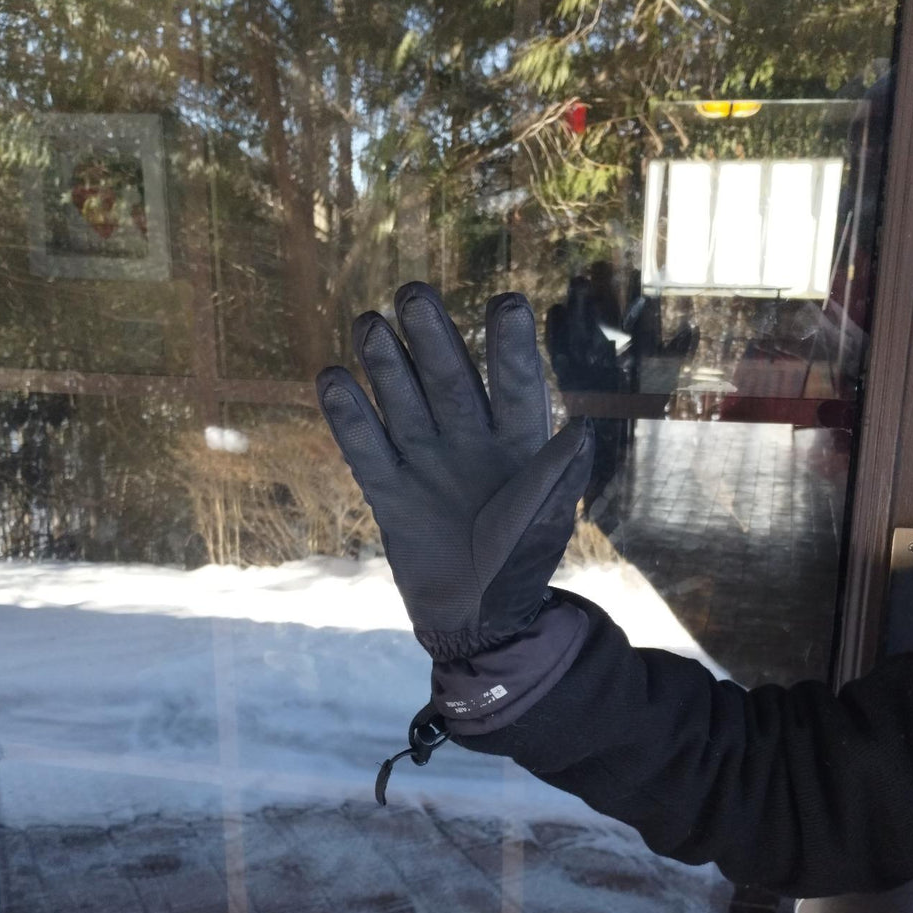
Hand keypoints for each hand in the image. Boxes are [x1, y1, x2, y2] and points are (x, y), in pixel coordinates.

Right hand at [317, 282, 591, 660]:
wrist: (476, 619)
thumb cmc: (520, 568)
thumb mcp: (545, 524)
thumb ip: (556, 478)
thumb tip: (581, 428)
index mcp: (517, 444)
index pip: (515, 386)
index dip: (510, 348)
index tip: (506, 303)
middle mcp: (469, 441)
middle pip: (448, 380)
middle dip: (433, 338)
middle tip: (415, 293)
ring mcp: (426, 462)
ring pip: (403, 403)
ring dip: (387, 365)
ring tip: (370, 324)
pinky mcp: (389, 491)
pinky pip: (366, 451)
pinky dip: (349, 418)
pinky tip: (332, 380)